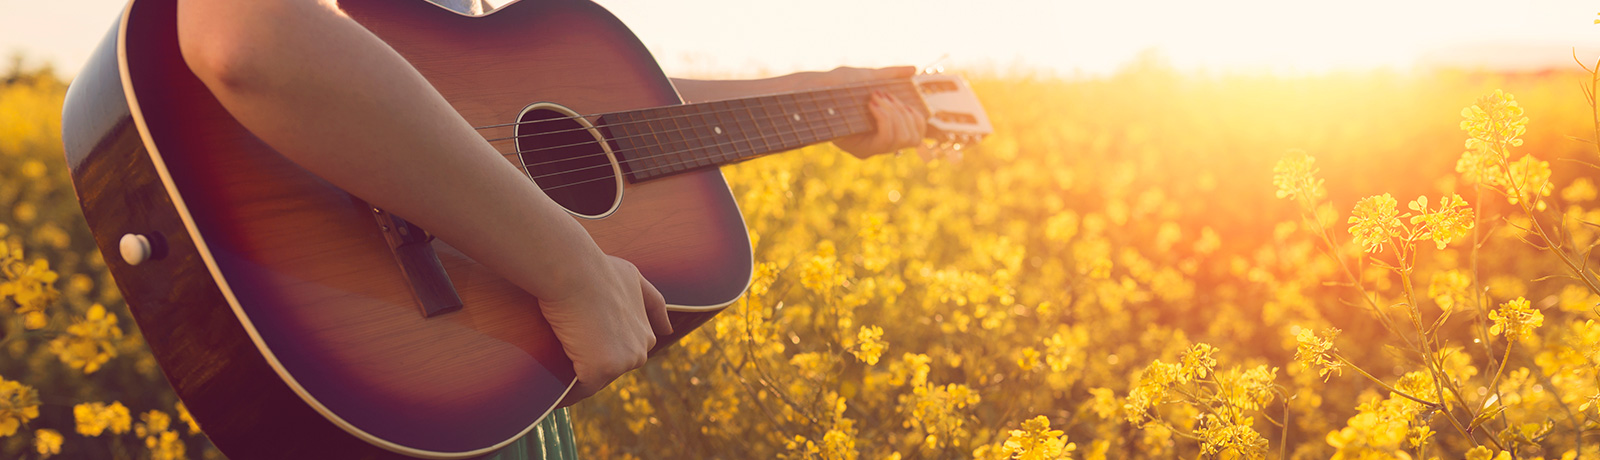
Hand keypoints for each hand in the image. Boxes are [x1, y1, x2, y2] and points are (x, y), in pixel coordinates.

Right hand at [539, 255, 671, 406]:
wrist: (574, 270)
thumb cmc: (597, 269)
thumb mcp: (633, 278)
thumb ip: (652, 302)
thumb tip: (668, 330)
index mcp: (645, 335)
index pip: (618, 354)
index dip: (594, 348)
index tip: (576, 339)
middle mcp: (639, 352)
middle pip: (606, 371)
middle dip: (584, 365)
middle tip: (559, 348)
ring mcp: (621, 363)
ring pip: (592, 381)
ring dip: (573, 379)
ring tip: (551, 367)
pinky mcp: (599, 370)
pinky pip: (578, 390)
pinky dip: (563, 393)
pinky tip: (548, 390)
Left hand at [823, 66, 928, 158]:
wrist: (815, 91)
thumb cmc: (838, 84)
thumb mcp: (868, 77)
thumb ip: (891, 75)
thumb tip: (913, 69)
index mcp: (886, 130)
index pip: (917, 135)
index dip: (916, 118)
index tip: (900, 99)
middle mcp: (881, 144)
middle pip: (913, 139)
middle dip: (903, 113)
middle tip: (882, 95)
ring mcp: (872, 149)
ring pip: (902, 140)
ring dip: (894, 114)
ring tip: (875, 98)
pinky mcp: (861, 150)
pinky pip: (886, 140)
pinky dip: (885, 118)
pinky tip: (872, 104)